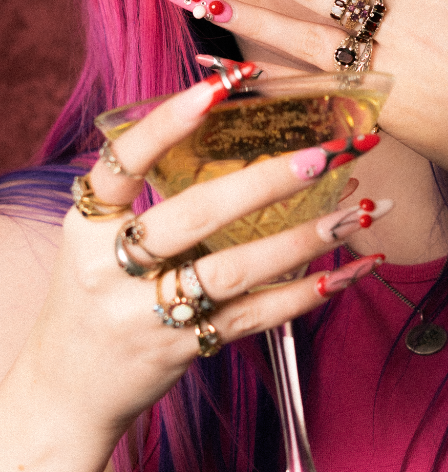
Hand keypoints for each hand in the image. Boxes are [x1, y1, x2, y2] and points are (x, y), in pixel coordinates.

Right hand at [0, 72, 384, 463]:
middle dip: (262, 184)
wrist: (66, 389)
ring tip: (355, 213)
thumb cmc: (99, 293)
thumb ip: (151, 197)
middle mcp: (112, 267)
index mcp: (88, 225)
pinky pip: (257, 315)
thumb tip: (239, 135)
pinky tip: (348, 271)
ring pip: (234, 269)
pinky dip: (307, 293)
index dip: (169, 121)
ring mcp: (148, 311)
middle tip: (321, 157)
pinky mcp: (185, 346)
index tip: (220, 85)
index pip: (123, 163)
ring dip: (302, 240)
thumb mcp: (101, 240)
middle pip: (193, 216)